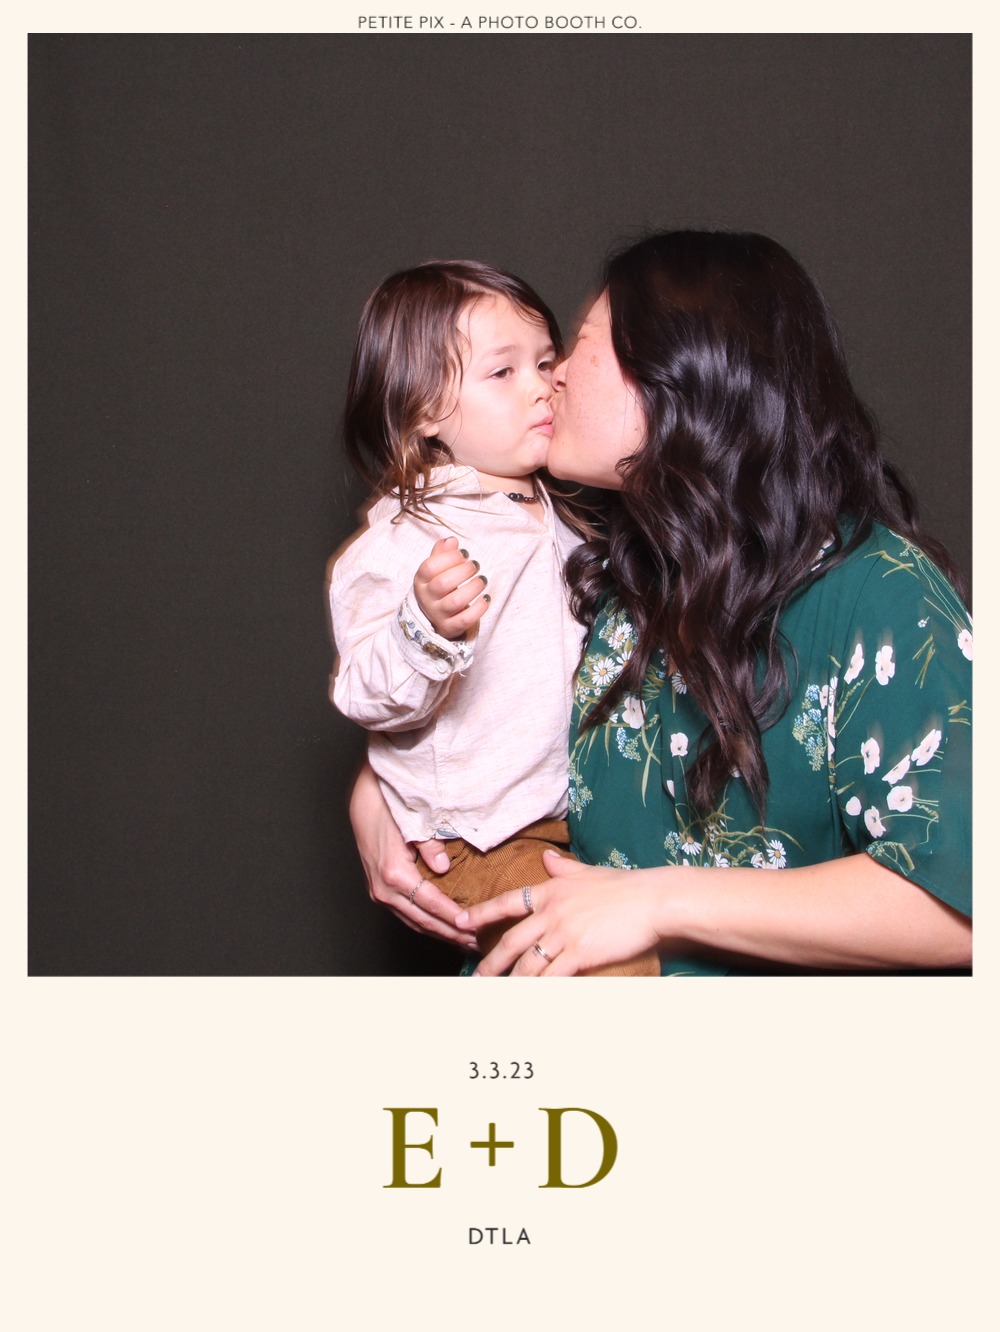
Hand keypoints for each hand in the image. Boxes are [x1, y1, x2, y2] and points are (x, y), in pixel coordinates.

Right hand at [349, 762, 476, 948]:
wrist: (364, 802)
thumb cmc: (389, 808)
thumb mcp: (413, 822)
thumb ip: (430, 844)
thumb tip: (444, 865)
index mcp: (393, 873)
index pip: (430, 904)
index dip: (453, 918)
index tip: (473, 927)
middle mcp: (384, 889)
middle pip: (423, 921)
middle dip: (451, 934)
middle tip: (477, 943)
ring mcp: (379, 893)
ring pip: (414, 922)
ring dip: (440, 933)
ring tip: (465, 940)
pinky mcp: (380, 891)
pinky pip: (406, 915)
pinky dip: (426, 924)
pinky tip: (443, 927)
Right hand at [413, 536, 488, 638]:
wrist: (433, 618)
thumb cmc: (438, 588)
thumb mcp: (435, 570)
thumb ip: (442, 554)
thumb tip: (451, 541)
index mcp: (421, 581)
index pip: (430, 567)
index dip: (449, 558)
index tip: (464, 554)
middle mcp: (426, 599)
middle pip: (443, 583)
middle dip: (464, 571)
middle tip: (475, 566)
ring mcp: (437, 615)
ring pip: (455, 602)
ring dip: (473, 588)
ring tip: (482, 580)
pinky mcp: (450, 627)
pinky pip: (465, 620)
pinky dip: (479, 608)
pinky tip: (486, 598)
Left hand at [457, 851, 663, 975]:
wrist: (652, 900)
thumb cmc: (624, 886)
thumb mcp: (588, 872)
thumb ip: (563, 867)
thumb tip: (547, 857)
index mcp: (551, 889)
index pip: (507, 902)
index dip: (481, 913)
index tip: (460, 922)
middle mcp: (551, 912)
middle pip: (511, 941)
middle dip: (491, 962)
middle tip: (477, 977)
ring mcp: (564, 934)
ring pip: (528, 965)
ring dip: (511, 982)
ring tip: (499, 995)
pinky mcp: (579, 954)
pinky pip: (552, 977)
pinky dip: (539, 991)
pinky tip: (530, 999)